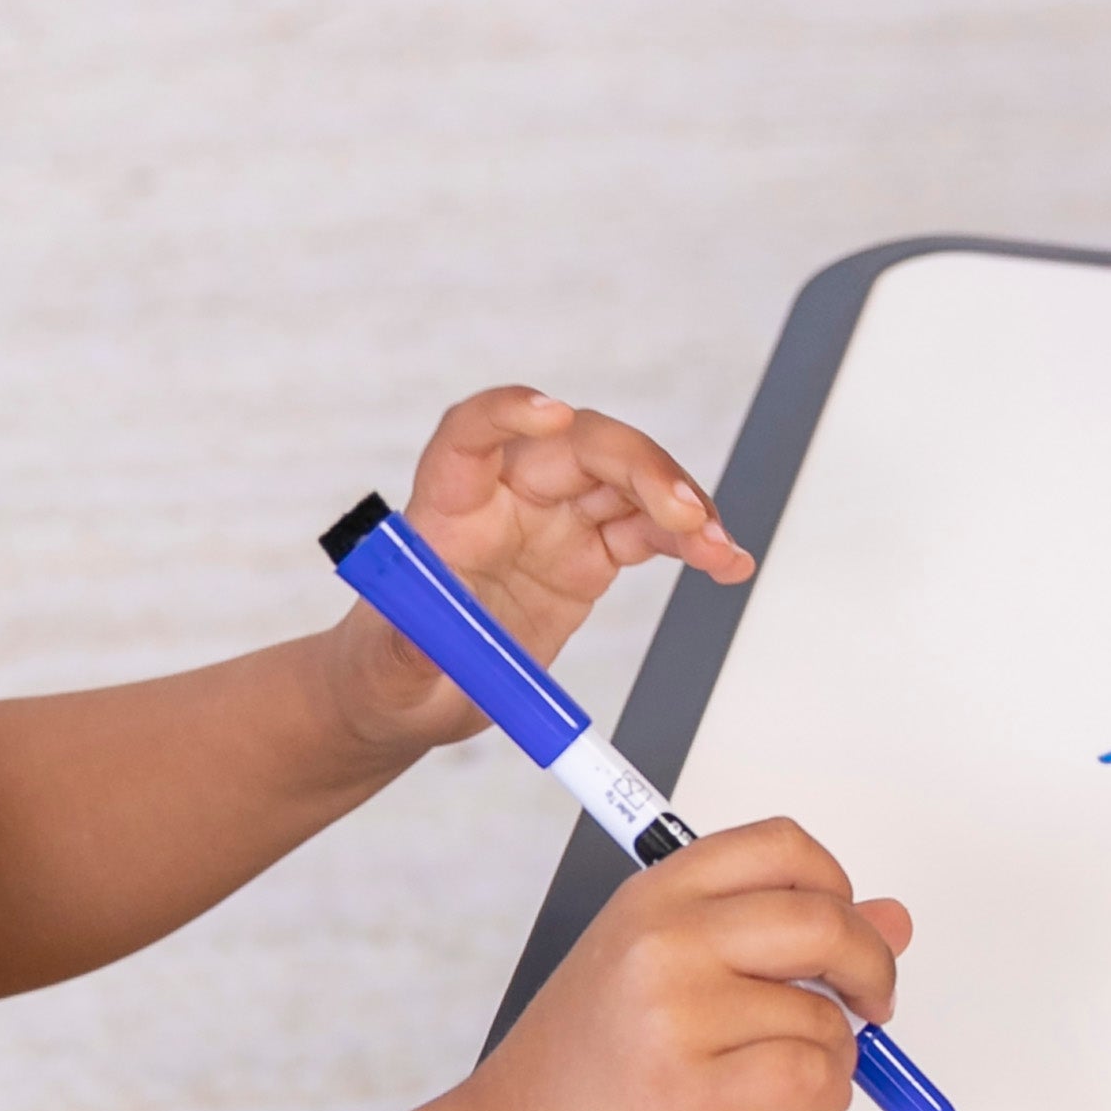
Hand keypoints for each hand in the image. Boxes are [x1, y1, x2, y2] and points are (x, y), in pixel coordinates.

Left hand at [331, 386, 755, 760]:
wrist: (417, 697)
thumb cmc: (389, 669)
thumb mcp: (386, 670)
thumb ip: (405, 649)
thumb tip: (421, 638)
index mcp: (448, 508)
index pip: (473, 434)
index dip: (508, 413)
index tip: (552, 415)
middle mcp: (506, 498)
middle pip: (575, 447)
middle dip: (637, 467)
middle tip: (683, 513)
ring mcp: (553, 521)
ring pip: (625, 480)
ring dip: (679, 503)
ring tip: (718, 546)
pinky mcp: (589, 554)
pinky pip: (648, 531)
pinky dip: (690, 543)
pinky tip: (723, 563)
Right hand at [463, 818, 911, 1110]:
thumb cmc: (596, 1063)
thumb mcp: (669, 970)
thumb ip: (774, 936)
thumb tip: (891, 921)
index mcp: (656, 896)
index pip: (782, 847)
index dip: (837, 886)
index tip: (848, 928)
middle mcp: (664, 941)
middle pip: (823, 919)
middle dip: (871, 966)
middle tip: (871, 1004)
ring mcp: (676, 1014)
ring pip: (824, 1015)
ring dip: (833, 1058)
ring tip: (783, 1080)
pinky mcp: (695, 1092)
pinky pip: (814, 1076)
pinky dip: (824, 1101)